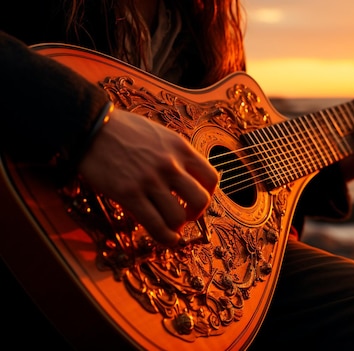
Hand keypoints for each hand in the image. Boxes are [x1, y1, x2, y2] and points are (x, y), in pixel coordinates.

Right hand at [78, 108, 218, 245]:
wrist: (90, 126)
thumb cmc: (123, 130)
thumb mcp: (160, 135)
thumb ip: (176, 156)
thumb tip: (187, 178)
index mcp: (180, 148)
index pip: (211, 178)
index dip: (208, 194)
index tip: (197, 199)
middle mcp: (170, 165)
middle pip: (201, 201)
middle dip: (196, 214)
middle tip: (186, 216)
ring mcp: (150, 181)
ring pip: (178, 218)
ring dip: (176, 227)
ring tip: (169, 225)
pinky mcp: (129, 194)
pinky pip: (155, 225)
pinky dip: (164, 238)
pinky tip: (165, 238)